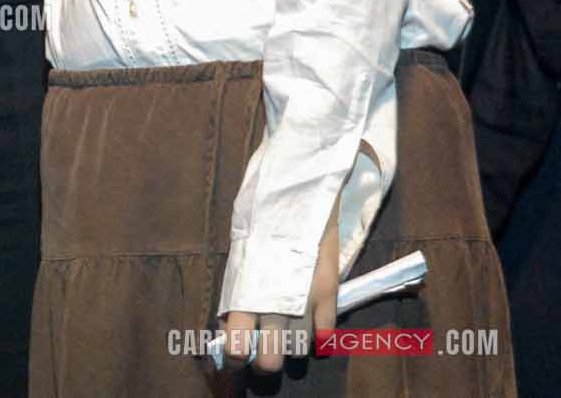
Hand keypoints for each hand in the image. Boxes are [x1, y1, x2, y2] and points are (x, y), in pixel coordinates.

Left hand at [218, 193, 341, 374]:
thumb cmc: (259, 226)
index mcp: (244, 294)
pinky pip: (326, 334)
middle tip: (265, 355)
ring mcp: (304, 300)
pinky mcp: (329, 293)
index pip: (236, 346)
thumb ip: (237, 296)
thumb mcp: (240, 261)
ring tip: (289, 335)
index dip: (236, 359)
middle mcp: (273, 303)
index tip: (237, 358)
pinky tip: (315, 334)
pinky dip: (320, 339)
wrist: (294, 196)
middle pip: (270, 360)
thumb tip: (231, 330)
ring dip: (293, 348)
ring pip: (299, 350)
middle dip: (266, 362)